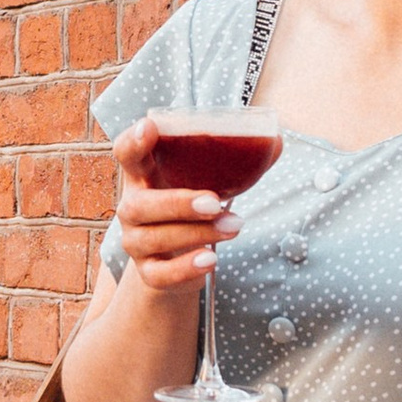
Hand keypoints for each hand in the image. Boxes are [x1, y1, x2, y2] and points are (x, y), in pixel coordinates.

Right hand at [109, 117, 237, 298]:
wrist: (179, 256)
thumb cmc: (194, 207)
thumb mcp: (209, 181)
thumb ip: (238, 160)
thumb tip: (276, 141)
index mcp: (144, 175)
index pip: (126, 153)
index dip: (133, 140)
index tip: (150, 126)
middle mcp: (132, 207)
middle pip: (138, 204)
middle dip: (178, 203)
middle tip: (215, 202)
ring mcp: (136, 241)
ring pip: (153, 239)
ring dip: (197, 233)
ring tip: (234, 227)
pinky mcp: (148, 272)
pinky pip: (159, 275)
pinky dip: (185, 268)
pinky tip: (210, 261)